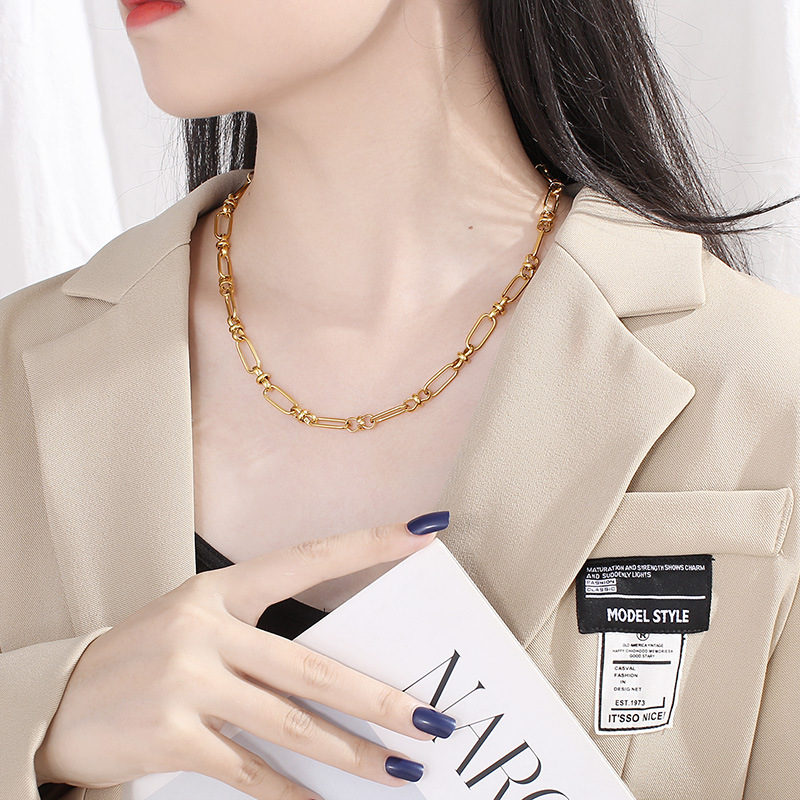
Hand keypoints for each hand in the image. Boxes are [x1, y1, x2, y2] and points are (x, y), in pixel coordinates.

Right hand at [34, 512, 454, 798]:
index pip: (307, 559)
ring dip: (350, 753)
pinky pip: (249, 770)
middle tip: (430, 720)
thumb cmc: (147, 656)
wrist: (64, 702)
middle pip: (310, 667)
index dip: (367, 545)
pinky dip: (290, 793)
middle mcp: (205, 628)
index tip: (422, 529)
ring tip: (399, 770)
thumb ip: (258, 636)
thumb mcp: (198, 621)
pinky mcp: (171, 736)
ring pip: (289, 724)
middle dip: (377, 698)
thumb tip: (338, 672)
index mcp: (219, 589)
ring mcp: (186, 682)